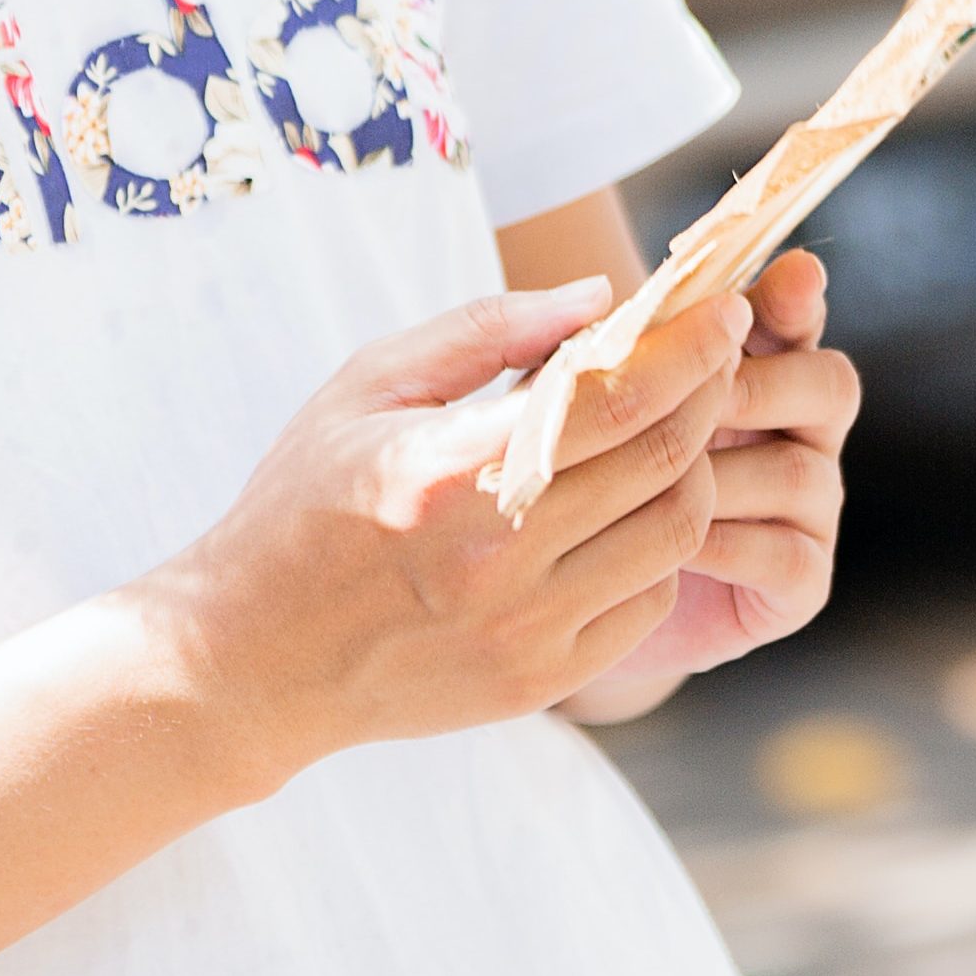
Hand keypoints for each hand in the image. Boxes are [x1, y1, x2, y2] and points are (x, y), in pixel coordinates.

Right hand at [137, 275, 743, 785]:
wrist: (251, 659)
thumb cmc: (305, 503)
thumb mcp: (367, 388)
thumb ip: (486, 331)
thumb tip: (600, 296)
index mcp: (451, 469)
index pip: (618, 396)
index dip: (690, 346)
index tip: (724, 309)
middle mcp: (499, 555)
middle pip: (665, 457)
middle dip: (710, 393)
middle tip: (715, 354)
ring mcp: (526, 628)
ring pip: (674, 532)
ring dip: (692, 468)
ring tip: (669, 431)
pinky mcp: (541, 679)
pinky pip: (647, 601)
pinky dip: (659, 546)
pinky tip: (628, 512)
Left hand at [566, 252, 860, 717]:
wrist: (573, 602)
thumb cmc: (578, 482)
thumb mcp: (578, 410)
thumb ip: (597, 353)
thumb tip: (599, 292)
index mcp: (761, 370)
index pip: (796, 319)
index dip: (797, 299)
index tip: (789, 278)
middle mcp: (803, 434)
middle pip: (829, 385)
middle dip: (759, 387)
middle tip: (698, 398)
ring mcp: (812, 510)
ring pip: (798, 471)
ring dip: (723, 476)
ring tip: (650, 490)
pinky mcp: (801, 585)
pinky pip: (788, 556)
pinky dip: (728, 547)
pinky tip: (671, 552)